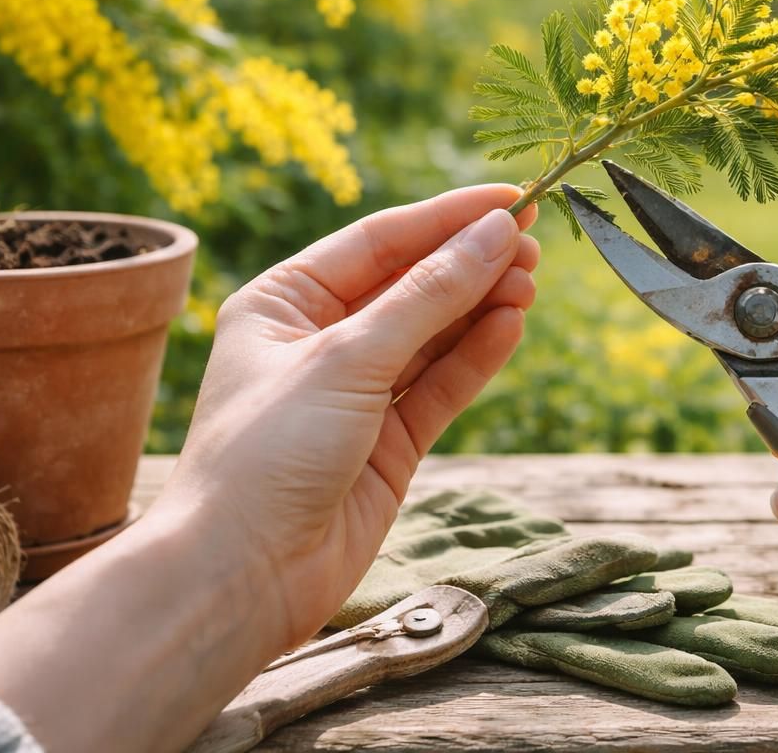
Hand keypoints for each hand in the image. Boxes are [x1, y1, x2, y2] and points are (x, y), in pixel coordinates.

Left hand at [159, 184, 538, 649]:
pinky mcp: (388, 443)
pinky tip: (511, 325)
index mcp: (283, 301)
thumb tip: (495, 234)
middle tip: (535, 245)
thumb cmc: (265, 454)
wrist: (242, 577)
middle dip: (470, 261)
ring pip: (432, 334)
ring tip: (530, 283)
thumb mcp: (347, 358)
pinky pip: (441, 385)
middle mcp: (319, 340)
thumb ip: (428, 295)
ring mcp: (356, 393)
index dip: (446, 217)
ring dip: (481, 305)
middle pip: (410, 284)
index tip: (512, 201)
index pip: (378, 241)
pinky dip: (477, 356)